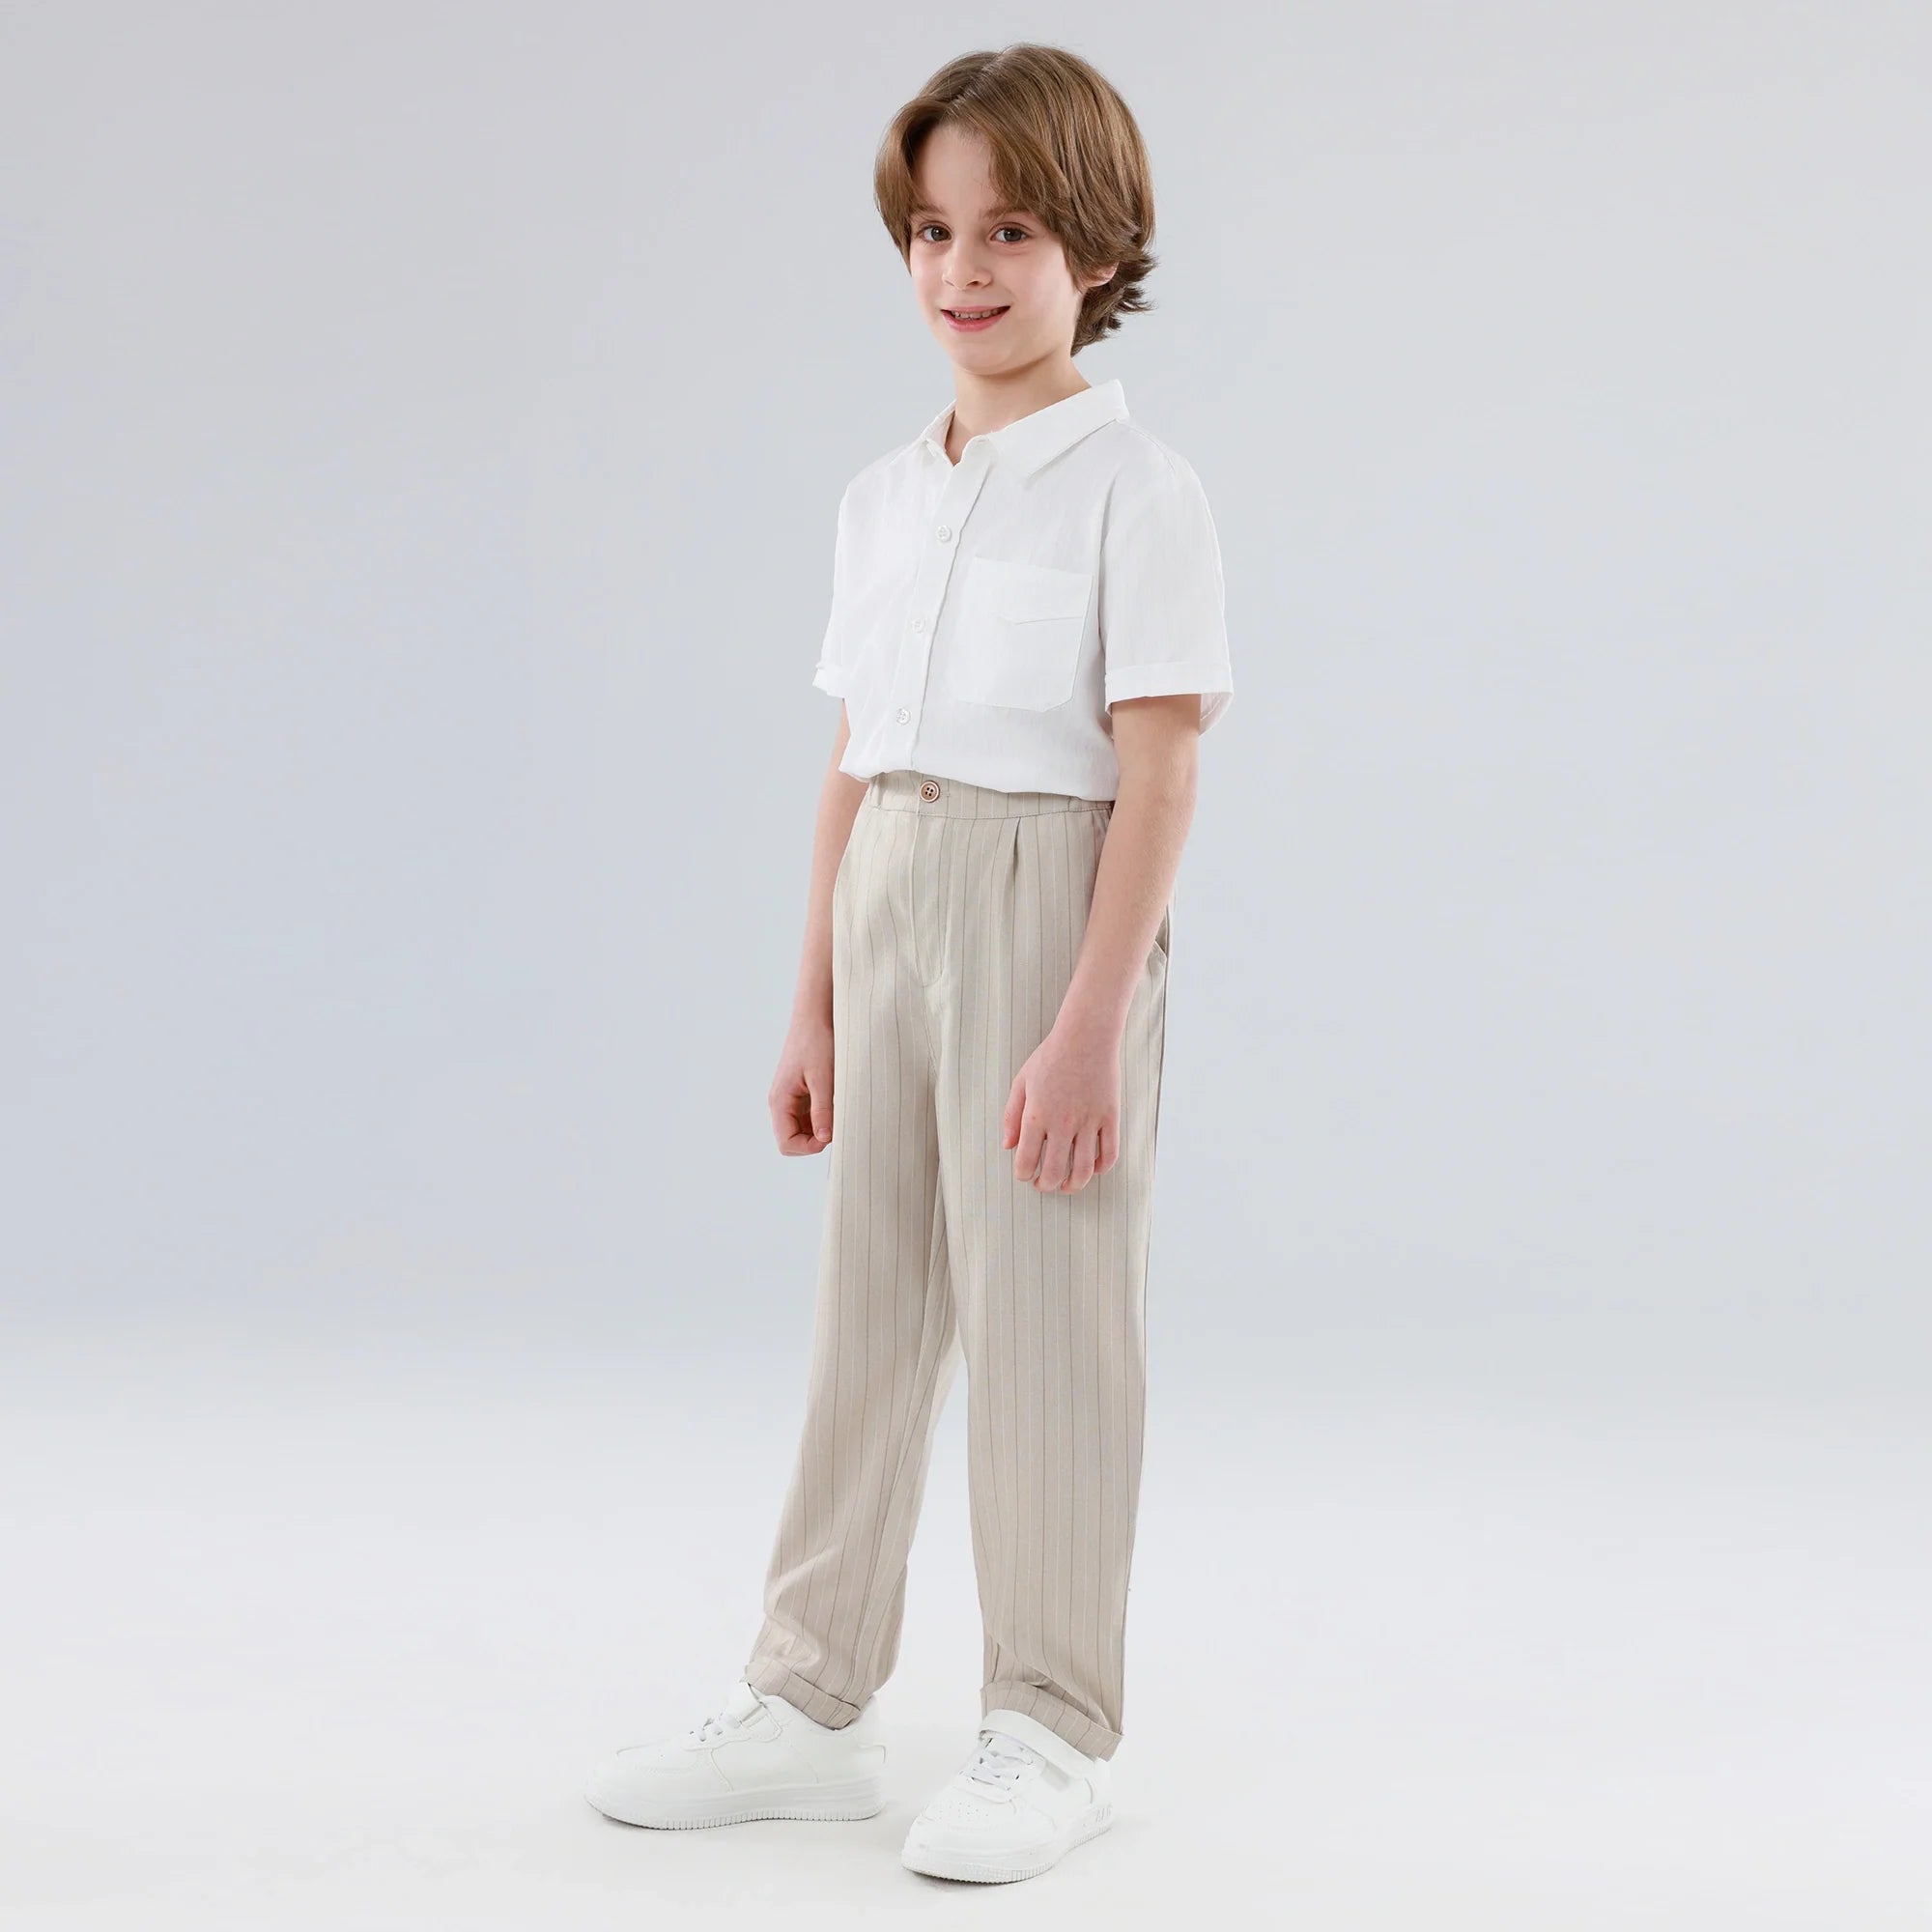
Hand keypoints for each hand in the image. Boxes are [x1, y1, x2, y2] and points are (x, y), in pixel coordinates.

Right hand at [769, 1015, 833, 1154]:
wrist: (816, 1015)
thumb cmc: (818, 1042)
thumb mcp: (824, 1078)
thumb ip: (823, 1110)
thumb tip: (825, 1139)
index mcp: (779, 1101)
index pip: (786, 1144)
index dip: (809, 1147)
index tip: (832, 1135)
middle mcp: (781, 1103)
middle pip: (792, 1140)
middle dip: (814, 1141)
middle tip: (837, 1125)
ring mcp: (790, 1099)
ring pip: (802, 1130)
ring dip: (820, 1129)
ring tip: (839, 1112)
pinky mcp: (801, 1093)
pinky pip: (809, 1117)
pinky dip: (823, 1117)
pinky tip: (837, 1104)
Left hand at [1002, 1020, 1121, 1192]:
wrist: (1086, 1036)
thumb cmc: (1051, 1057)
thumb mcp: (1021, 1082)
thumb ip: (1012, 1116)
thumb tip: (1008, 1146)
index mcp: (1037, 1115)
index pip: (1026, 1161)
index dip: (1023, 1175)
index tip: (1024, 1174)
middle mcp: (1063, 1123)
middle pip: (1054, 1172)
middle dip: (1045, 1186)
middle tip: (1043, 1184)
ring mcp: (1089, 1122)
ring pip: (1083, 1171)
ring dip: (1073, 1185)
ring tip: (1066, 1185)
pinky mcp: (1110, 1118)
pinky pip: (1109, 1155)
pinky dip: (1100, 1169)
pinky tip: (1091, 1168)